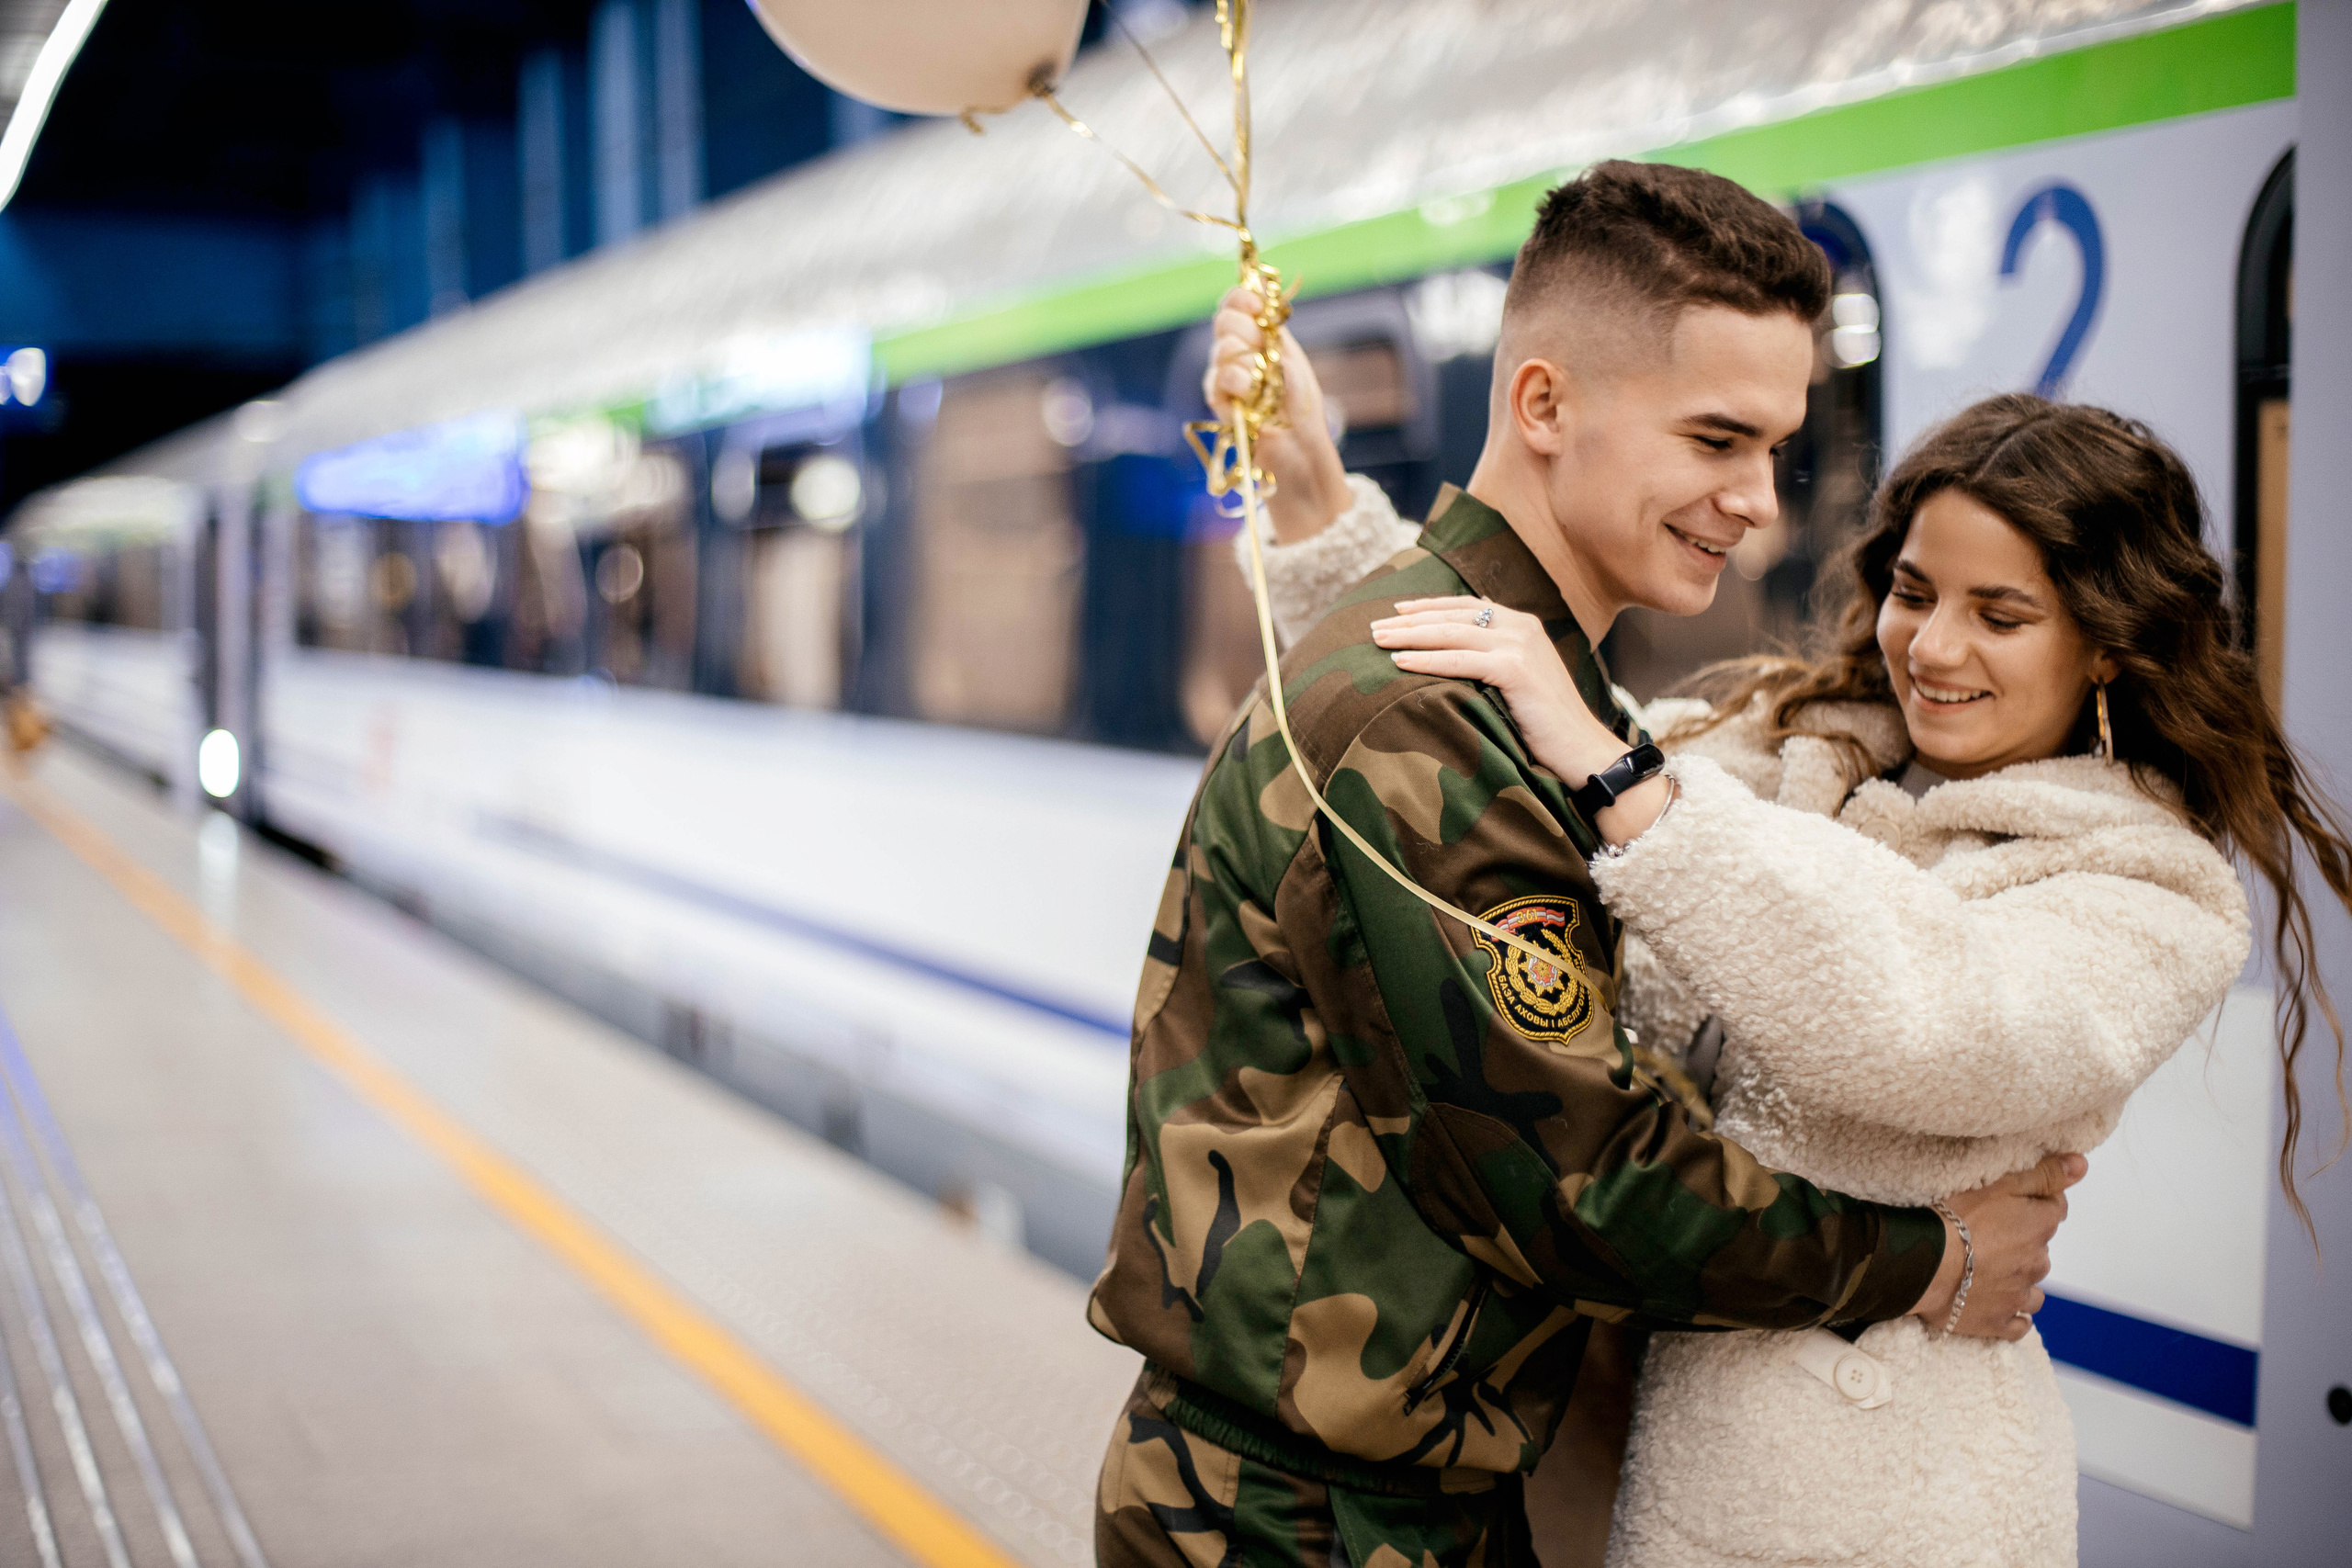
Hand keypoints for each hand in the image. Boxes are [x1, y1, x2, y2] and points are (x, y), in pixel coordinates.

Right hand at [1203, 285, 1350, 542]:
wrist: (1299, 447)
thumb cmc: (1301, 407)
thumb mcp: (1292, 360)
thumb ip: (1272, 330)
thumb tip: (1261, 293)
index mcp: (1255, 336)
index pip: (1234, 303)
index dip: (1241, 298)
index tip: (1259, 308)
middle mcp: (1236, 352)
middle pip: (1224, 321)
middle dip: (1244, 328)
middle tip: (1264, 351)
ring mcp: (1224, 375)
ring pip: (1222, 348)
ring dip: (1247, 360)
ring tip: (1264, 383)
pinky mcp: (1218, 399)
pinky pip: (1219, 377)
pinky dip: (1237, 381)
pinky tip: (1251, 394)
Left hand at [1371, 596, 1672, 841]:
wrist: (1584, 751)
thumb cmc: (1547, 727)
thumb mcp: (1518, 685)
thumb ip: (1493, 663)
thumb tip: (1455, 656)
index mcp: (1522, 625)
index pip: (1467, 605)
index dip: (1429, 606)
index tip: (1396, 611)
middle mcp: (1522, 627)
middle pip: (1453, 615)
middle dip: (1410, 620)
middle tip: (1372, 628)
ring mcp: (1520, 645)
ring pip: (1452, 632)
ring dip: (1410, 635)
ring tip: (1377, 641)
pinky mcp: (1516, 669)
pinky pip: (1460, 659)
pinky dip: (1427, 659)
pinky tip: (1400, 663)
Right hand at [1911, 1153, 2087, 1341]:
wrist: (1924, 1263)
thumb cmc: (1956, 1218)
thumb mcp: (2001, 1183)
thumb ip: (2045, 1175)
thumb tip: (2083, 1163)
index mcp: (2040, 1227)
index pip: (2054, 1209)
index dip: (2034, 1204)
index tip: (2010, 1203)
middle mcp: (2037, 1263)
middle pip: (2040, 1250)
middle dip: (2023, 1244)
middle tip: (1988, 1235)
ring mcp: (2019, 1295)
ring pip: (2033, 1289)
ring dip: (2019, 1282)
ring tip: (1989, 1272)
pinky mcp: (1999, 1321)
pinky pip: (2019, 1324)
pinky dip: (2012, 1315)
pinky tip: (1996, 1304)